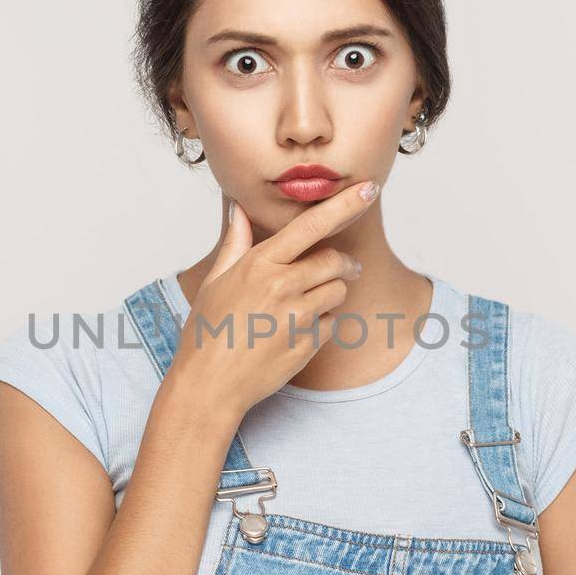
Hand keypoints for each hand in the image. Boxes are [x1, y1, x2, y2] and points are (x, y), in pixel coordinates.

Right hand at [166, 181, 378, 419]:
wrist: (210, 385)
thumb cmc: (206, 332)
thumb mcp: (215, 282)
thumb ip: (235, 243)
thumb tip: (237, 208)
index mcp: (259, 264)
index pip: (312, 225)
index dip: (345, 204)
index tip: (369, 189)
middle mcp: (282, 286)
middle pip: (335, 260)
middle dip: (343, 263)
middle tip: (343, 268)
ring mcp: (298, 316)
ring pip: (338, 290)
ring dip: (333, 292)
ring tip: (309, 303)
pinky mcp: (308, 344)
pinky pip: (333, 322)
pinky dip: (324, 322)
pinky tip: (300, 330)